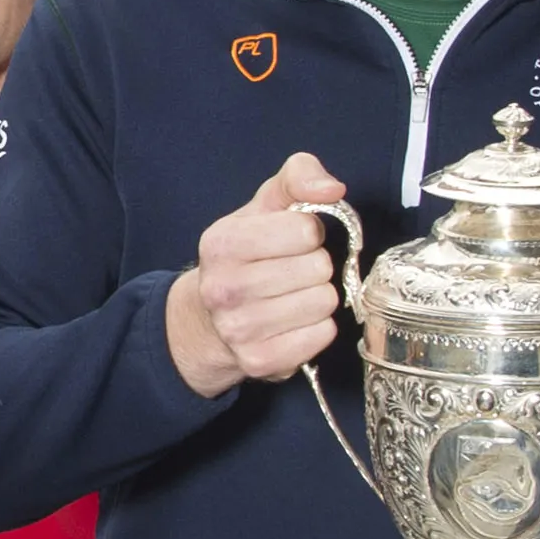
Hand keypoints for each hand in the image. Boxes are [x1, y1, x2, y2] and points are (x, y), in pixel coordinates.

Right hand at [165, 156, 353, 396]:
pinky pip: (322, 336)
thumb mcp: (264, 206)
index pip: (305, 230)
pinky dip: (318, 328)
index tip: (290, 242)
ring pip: (324, 303)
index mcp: (222, 243)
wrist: (207, 319)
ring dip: (318, 297)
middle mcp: (224, 288)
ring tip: (294, 296)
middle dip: (315, 266)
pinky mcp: (259, 361)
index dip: (308, 233)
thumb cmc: (245, 256)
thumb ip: (299, 177)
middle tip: (293, 271)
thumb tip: (332, 189)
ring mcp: (239, 329)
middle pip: (318, 268)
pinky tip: (295, 322)